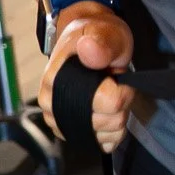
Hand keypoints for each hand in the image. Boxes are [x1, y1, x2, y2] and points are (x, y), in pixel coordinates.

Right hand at [39, 8, 134, 152]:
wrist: (87, 42)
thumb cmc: (96, 37)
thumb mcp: (105, 32)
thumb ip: (102, 42)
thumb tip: (89, 49)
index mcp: (56, 79)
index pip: (108, 102)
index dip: (122, 89)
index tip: (117, 74)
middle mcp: (51, 103)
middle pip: (109, 121)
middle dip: (121, 102)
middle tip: (112, 81)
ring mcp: (59, 120)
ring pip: (107, 134)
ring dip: (117, 115)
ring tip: (109, 92)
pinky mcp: (70, 131)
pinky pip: (102, 142)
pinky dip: (112, 130)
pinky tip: (108, 110)